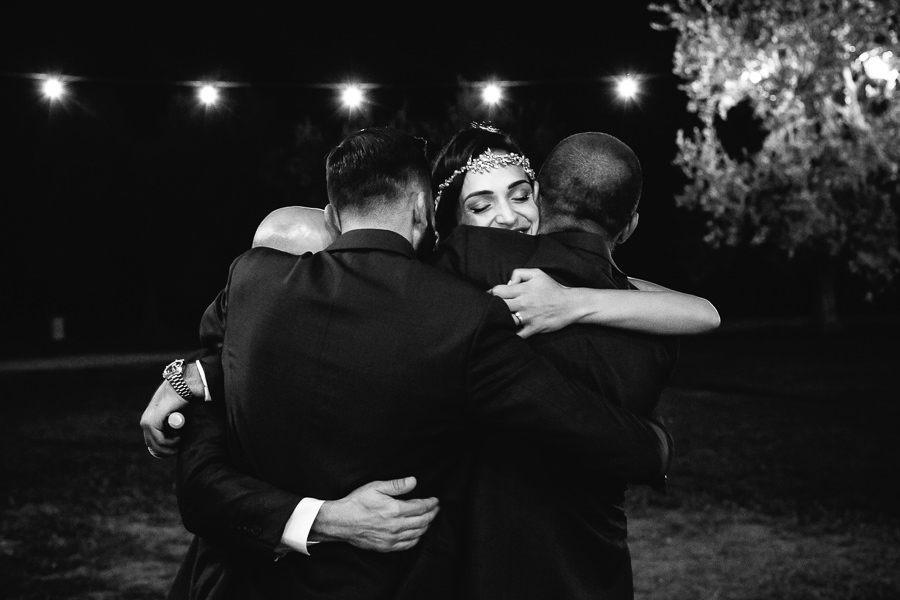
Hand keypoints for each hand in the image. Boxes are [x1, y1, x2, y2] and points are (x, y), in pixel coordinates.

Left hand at [140, 380, 189, 457]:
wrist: (181, 386)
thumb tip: (177, 434)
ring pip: (155, 444)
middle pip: (152, 445)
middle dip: (165, 451)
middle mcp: (145, 422)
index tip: (174, 449)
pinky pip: (160, 440)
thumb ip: (171, 423)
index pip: (151, 441)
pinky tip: (178, 438)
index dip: (162, 449)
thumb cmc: (181, 398)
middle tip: (178, 450)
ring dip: (169, 447)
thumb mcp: (174, 414)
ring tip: (180, 443)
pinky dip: (170, 442)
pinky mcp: (152, 422)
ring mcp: (147, 422)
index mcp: (149, 420)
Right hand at [312, 477, 439, 551]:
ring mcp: (392, 538)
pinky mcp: (386, 547)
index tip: (435, 500)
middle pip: (423, 521)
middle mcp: (396, 526)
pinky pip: (407, 545)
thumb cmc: (357, 503)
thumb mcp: (376, 487)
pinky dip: (416, 539)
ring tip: (429, 519)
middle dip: (432, 514)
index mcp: (395, 510)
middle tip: (436, 509)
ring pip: (417, 534)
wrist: (341, 521)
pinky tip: (417, 533)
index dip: (431, 503)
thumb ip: (397, 485)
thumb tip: (413, 481)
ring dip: (426, 526)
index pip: (421, 507)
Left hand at [489, 268, 575, 337]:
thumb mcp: (537, 273)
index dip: (490, 294)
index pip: (497, 291)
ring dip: (500, 321)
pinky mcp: (533, 329)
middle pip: (498, 306)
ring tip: (498, 320)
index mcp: (522, 290)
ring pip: (505, 321)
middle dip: (491, 307)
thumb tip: (508, 284)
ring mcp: (528, 317)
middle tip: (491, 309)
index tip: (489, 297)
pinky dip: (510, 335)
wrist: (571, 304)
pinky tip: (507, 332)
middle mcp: (523, 303)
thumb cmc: (553, 288)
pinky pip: (517, 335)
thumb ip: (519, 273)